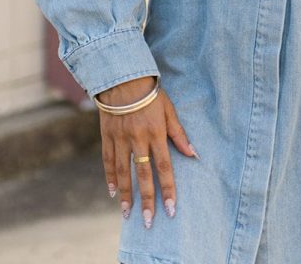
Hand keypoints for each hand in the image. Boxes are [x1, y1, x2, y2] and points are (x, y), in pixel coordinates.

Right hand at [97, 76, 198, 228]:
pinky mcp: (108, 136)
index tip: (171, 209)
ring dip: (126, 194)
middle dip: (147, 200)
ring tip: (127, 214)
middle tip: (148, 222)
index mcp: (156, 133)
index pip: (164, 167)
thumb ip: (179, 133)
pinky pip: (107, 160)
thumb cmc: (151, 93)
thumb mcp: (169, 110)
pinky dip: (110, 177)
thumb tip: (193, 154)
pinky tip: (113, 192)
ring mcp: (121, 138)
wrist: (123, 78)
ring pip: (123, 172)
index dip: (168, 189)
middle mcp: (138, 139)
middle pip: (143, 175)